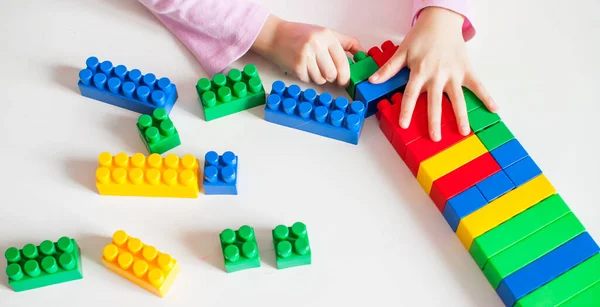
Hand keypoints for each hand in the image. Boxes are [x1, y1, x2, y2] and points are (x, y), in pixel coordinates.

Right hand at [252, 14, 362, 85]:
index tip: (345, 80)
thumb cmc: (301, 35)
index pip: (342, 61)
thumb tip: (363, 55)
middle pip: (333, 74)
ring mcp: (305, 56)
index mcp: (326, 37)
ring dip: (319, 78)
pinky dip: (308, 78)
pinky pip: (309, 80)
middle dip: (333, 78)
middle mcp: (316, 45)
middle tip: (329, 75)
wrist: (275, 36)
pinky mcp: (296, 67)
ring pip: (321, 79)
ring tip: (313, 67)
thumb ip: (346, 43)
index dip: (346, 75)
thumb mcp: (325, 33)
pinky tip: (304, 68)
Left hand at [368, 7, 496, 141]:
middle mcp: (437, 75)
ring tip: (463, 132)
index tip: (404, 125)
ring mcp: (454, 74)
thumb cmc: (421, 36)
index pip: (410, 94)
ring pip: (458, 98)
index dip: (406, 110)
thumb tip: (373, 80)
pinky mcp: (467, 70)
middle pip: (435, 102)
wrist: (441, 21)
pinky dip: (487, 96)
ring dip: (461, 116)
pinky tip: (494, 109)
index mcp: (420, 71)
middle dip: (435, 121)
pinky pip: (478, 85)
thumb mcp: (402, 51)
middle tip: (435, 138)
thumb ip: (389, 68)